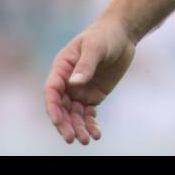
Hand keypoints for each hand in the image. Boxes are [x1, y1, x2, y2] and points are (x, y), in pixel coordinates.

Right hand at [44, 13, 135, 144]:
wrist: (122, 34)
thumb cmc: (105, 35)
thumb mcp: (95, 47)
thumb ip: (85, 65)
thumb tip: (74, 84)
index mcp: (62, 67)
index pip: (52, 91)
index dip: (53, 107)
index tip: (58, 121)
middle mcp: (67, 82)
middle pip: (62, 107)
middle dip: (65, 124)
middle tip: (72, 138)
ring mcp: (79, 90)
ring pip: (74, 114)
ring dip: (78, 128)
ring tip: (87, 140)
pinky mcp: (93, 96)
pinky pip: (88, 114)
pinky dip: (90, 124)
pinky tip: (96, 134)